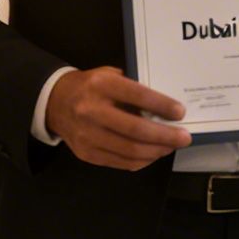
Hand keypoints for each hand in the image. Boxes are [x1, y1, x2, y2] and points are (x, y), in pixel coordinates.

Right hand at [45, 67, 190, 169]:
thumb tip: (165, 106)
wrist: (54, 103)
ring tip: (171, 146)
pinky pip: (121, 162)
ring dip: (156, 151)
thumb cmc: (90, 86)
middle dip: (165, 136)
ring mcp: (87, 136)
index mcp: (101, 85)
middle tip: (184, 138)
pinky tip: (153, 154)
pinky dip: (142, 161)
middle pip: (135, 129)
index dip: (162, 106)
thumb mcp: (109, 75)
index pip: (137, 96)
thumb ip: (133, 87)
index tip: (180, 112)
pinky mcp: (87, 154)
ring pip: (130, 150)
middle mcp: (91, 111)